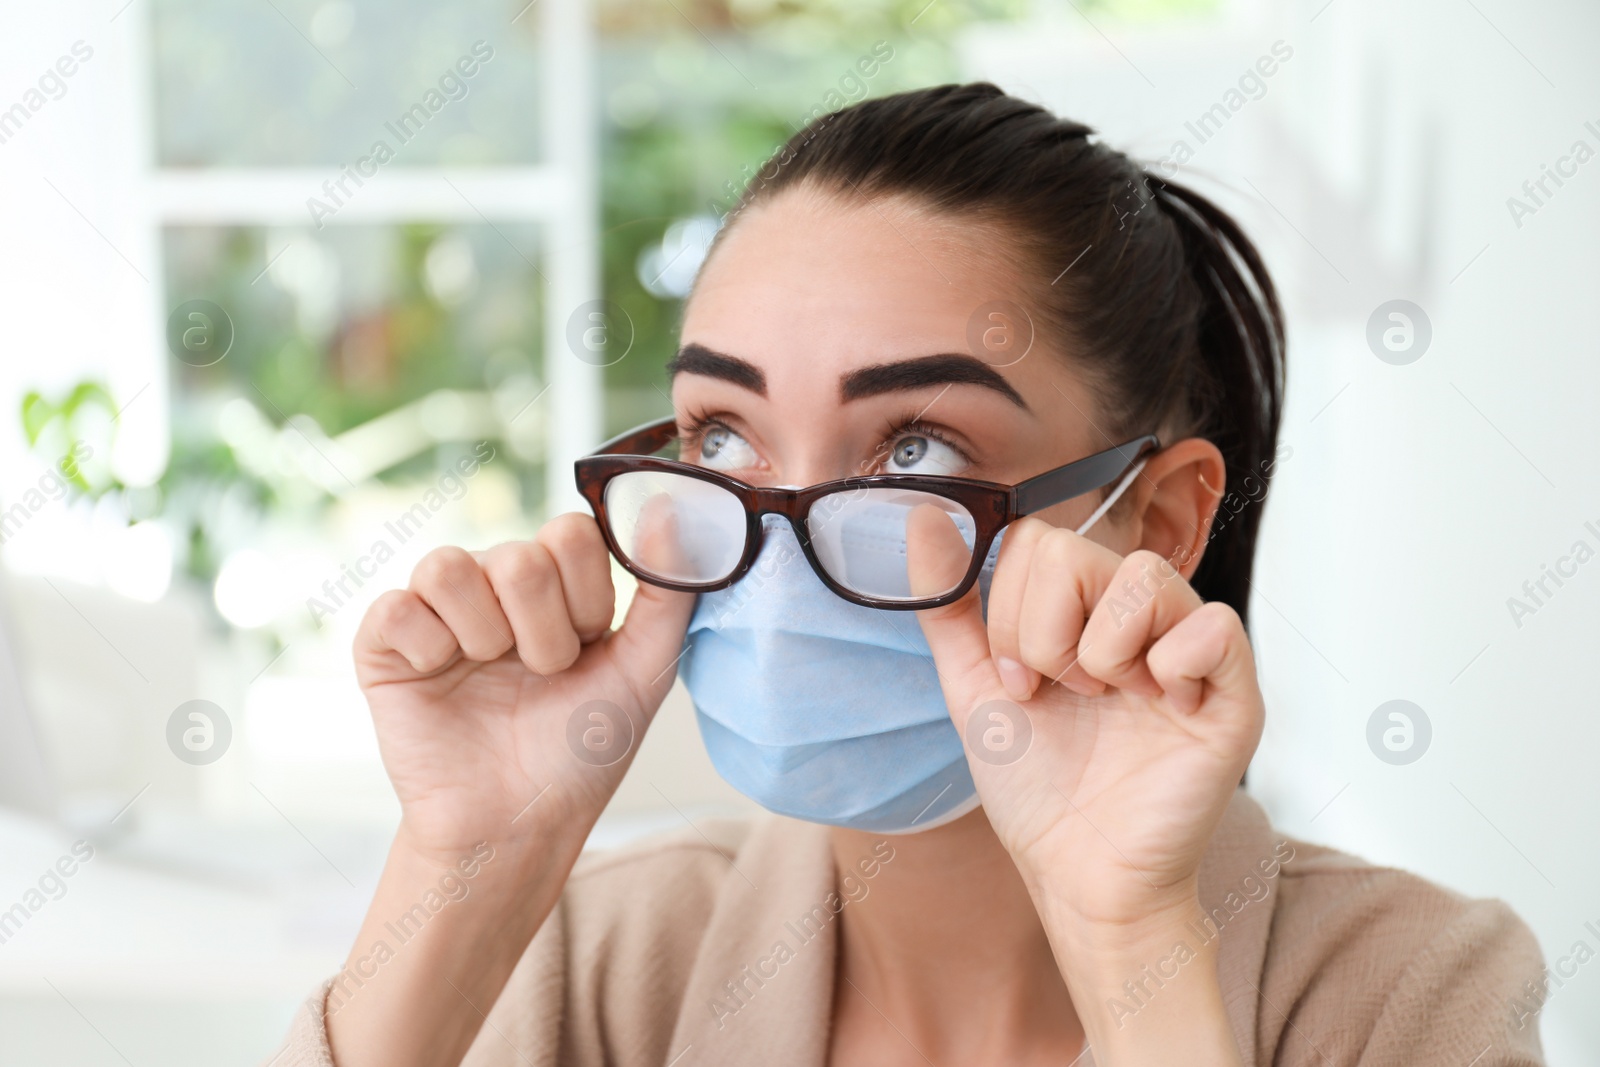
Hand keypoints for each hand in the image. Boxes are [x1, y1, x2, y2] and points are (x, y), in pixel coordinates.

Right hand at [352, 512, 694, 865]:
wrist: (519, 823)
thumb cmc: (580, 749)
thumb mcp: (645, 669)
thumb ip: (668, 587)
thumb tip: (669, 503)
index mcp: (556, 580)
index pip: (571, 531)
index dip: (586, 596)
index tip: (588, 646)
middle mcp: (495, 582)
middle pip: (518, 556)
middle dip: (543, 633)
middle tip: (542, 675)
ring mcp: (438, 609)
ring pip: (449, 567)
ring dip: (485, 638)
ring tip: (492, 675)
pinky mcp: (385, 642)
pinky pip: (395, 606)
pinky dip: (428, 648)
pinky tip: (441, 677)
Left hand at [908, 512, 1264, 932]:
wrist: (1079, 872)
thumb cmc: (1039, 786)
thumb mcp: (975, 686)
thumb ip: (950, 604)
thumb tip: (926, 516)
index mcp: (1081, 608)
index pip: (1037, 541)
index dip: (1011, 614)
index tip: (1020, 683)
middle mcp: (1137, 616)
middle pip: (1077, 550)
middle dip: (1044, 636)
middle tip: (1064, 695)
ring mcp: (1188, 648)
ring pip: (1143, 577)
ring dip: (1101, 653)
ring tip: (1110, 703)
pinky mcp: (1234, 692)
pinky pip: (1213, 626)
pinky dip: (1171, 666)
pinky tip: (1162, 709)